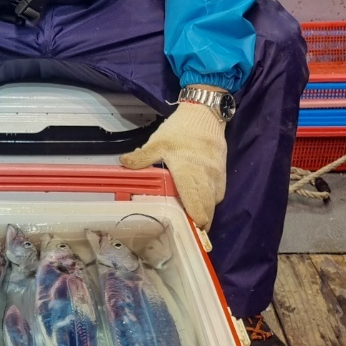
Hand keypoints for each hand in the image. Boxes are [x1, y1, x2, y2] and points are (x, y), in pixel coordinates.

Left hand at [120, 100, 226, 230]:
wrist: (204, 113)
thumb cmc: (181, 129)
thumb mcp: (158, 141)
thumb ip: (143, 156)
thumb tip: (123, 163)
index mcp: (189, 173)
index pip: (197, 206)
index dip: (195, 222)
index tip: (187, 232)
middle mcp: (206, 178)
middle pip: (208, 209)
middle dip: (201, 223)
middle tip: (189, 231)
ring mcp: (216, 175)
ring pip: (215, 202)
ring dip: (207, 212)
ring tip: (193, 219)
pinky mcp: (222, 171)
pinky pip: (219, 192)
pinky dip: (211, 201)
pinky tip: (201, 201)